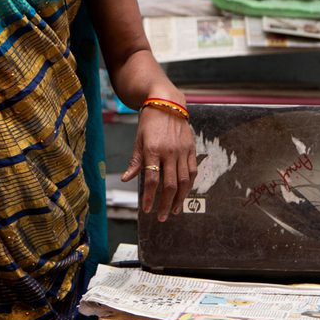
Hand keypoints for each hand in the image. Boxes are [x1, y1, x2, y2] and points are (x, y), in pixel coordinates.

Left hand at [120, 107, 195, 221]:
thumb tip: (126, 179)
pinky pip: (192, 171)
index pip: (152, 179)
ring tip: (175, 210)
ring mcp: (182, 151)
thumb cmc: (149, 122)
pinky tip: (185, 194)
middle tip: (162, 217)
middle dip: (165, 203)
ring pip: (184, 181)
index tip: (147, 210)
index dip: (150, 197)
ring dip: (180, 198)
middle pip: (169, 184)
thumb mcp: (138, 140)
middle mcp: (169, 152)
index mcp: (152, 150)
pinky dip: (189, 185)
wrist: (167, 103)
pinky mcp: (191, 149)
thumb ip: (135, 161)